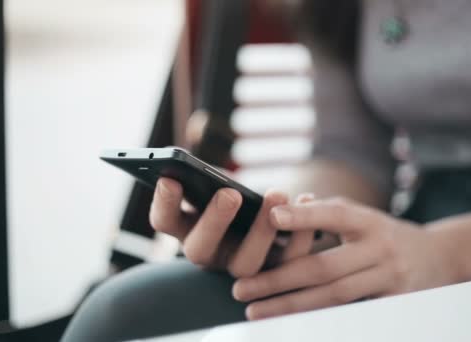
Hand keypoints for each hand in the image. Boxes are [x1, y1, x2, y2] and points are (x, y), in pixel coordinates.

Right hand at [149, 177, 314, 276]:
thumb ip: (199, 178)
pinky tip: (306, 197)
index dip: (164, 203)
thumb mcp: (214, 183)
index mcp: (184, 227)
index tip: (169, 179)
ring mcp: (238, 267)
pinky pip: (287, 259)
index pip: (164, 220)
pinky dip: (300, 233)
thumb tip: (184, 165)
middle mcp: (207, 253)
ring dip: (262, 231)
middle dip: (214, 221)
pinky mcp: (274, 273)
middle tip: (229, 193)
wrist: (267, 216)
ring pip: (245, 264)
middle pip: (199, 250)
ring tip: (277, 193)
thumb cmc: (232, 193)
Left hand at [232, 197, 453, 319]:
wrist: (441, 257)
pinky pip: (353, 314)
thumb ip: (325, 216)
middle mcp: (382, 248)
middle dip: (279, 279)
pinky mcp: (397, 304)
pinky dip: (321, 319)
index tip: (272, 216)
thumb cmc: (385, 234)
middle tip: (241, 288)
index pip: (335, 214)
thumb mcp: (362, 217)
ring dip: (292, 306)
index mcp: (370, 221)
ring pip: (335, 296)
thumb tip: (278, 216)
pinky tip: (292, 324)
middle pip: (325, 267)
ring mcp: (391, 279)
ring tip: (256, 311)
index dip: (305, 216)